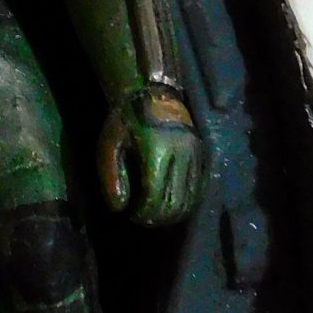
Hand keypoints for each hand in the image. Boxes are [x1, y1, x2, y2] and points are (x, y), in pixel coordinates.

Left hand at [96, 89, 204, 224]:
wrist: (151, 93)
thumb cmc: (125, 121)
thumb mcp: (109, 146)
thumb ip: (111, 177)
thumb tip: (119, 209)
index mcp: (156, 151)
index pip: (154, 196)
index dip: (143, 213)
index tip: (132, 215)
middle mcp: (181, 153)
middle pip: (174, 201)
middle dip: (158, 217)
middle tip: (143, 218)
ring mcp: (195, 154)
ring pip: (191, 198)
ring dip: (174, 213)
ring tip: (157, 215)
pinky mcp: (203, 154)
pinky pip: (200, 187)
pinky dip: (188, 202)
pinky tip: (174, 205)